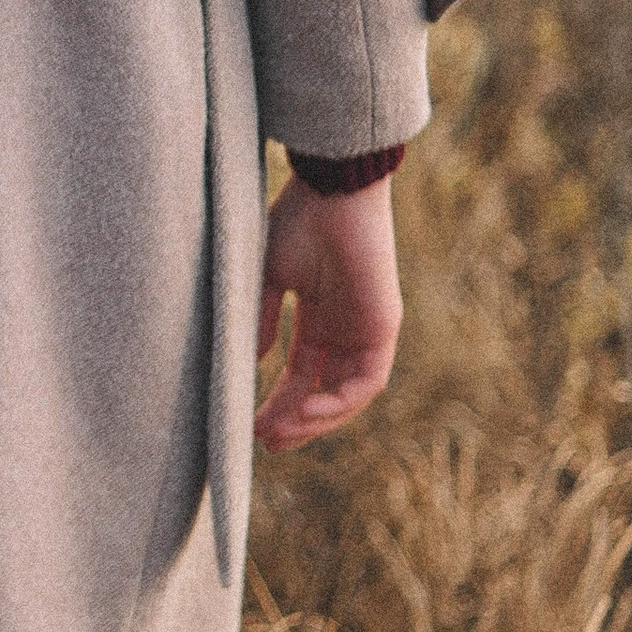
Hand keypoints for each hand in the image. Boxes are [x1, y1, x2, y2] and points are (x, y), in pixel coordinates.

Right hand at [253, 174, 400, 450]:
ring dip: (316, 420)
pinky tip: (309, 412)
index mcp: (318, 317)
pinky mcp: (384, 327)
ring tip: (282, 434)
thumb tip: (247, 361)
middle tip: (264, 442)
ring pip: (347, 394)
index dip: (278, 403)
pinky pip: (367, 381)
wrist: (332, 190)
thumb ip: (259, 318)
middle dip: (295, 421)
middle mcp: (345, 329)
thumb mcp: (267, 275)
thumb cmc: (297, 220)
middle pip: (323, 391)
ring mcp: (367, 330)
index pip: (301, 374)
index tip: (251, 426)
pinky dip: (340, 403)